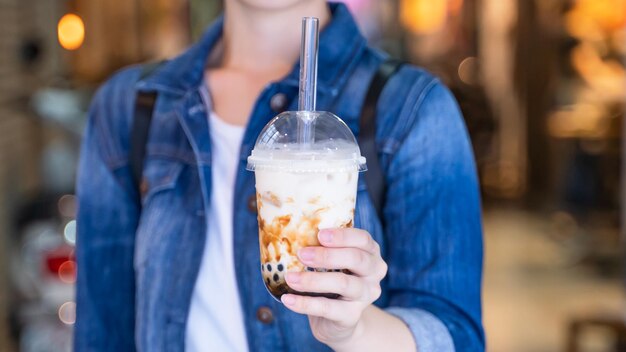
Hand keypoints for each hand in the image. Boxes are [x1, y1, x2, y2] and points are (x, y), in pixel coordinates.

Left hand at [281, 228, 387, 349]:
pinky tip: (288, 299)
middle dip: (326, 255)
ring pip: (342, 283)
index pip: (362, 239)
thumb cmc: (333, 280)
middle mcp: (374, 273)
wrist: (338, 320)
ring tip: (290, 278)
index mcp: (370, 253)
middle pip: (356, 259)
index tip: (319, 234)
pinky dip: (305, 303)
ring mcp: (365, 296)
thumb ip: (323, 248)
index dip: (342, 236)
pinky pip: (328, 308)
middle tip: (301, 254)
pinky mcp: (352, 316)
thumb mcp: (334, 262)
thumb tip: (294, 236)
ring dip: (312, 280)